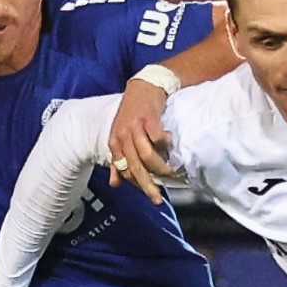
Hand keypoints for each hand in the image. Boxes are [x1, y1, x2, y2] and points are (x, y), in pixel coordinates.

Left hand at [107, 79, 178, 202]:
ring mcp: (135, 127)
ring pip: (146, 156)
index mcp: (115, 142)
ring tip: (171, 172)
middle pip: (135, 167)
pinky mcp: (148, 119)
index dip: (136, 184)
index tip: (149, 193)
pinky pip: (158, 138)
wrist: (143, 87)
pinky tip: (171, 143)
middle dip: (147, 186)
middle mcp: (123, 136)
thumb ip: (118, 160)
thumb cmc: (133, 113)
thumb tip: (115, 184)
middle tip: (158, 199)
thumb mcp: (121, 136)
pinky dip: (166, 144)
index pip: (123, 170)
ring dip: (160, 167)